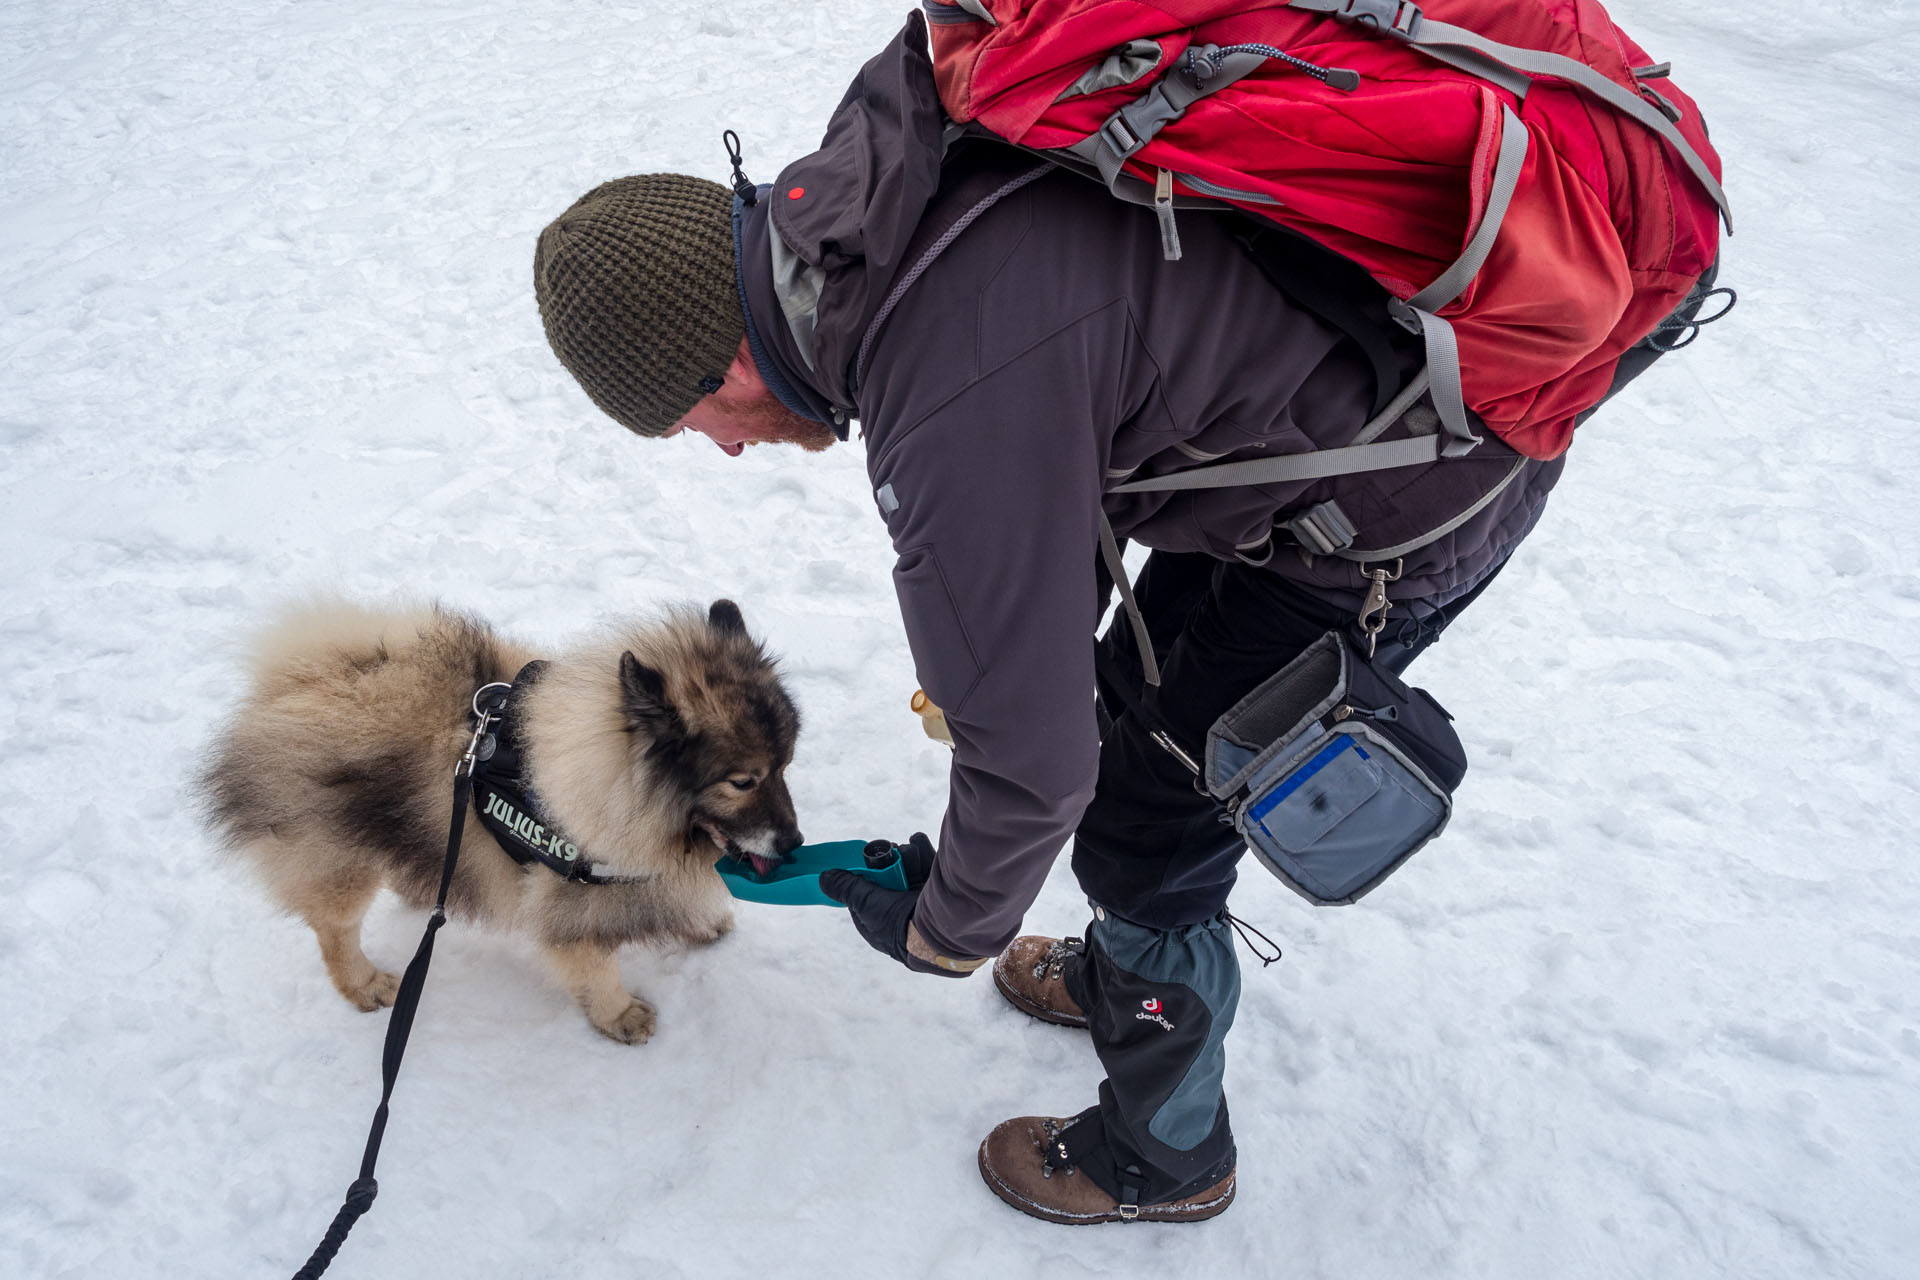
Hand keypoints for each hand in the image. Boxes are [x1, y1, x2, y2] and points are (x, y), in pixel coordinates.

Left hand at [820, 834, 977, 977]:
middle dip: (889, 862)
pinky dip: (923, 851)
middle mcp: (902, 910)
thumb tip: (824, 878)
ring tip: (907, 854)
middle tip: (889, 853)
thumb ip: (844, 888)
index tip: (866, 861)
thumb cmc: (898, 922)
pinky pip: (928, 864)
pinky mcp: (940, 887)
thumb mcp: (863, 903)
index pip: (868, 892)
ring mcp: (922, 899)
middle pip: (890, 876)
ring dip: (906, 856)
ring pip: (909, 867)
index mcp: (880, 921)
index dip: (867, 875)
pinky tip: (917, 842)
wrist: (941, 928)